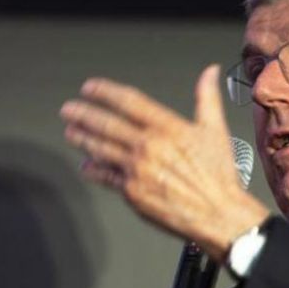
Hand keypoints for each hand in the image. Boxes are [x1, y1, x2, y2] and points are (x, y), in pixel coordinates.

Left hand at [60, 65, 268, 260]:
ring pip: (101, 149)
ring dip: (82, 138)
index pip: (128, 101)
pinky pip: (105, 177)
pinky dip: (93, 170)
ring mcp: (137, 170)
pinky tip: (86, 165)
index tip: (90, 88)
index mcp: (168, 128)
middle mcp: (149, 146)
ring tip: (71, 132)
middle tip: (69, 109)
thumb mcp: (215, 131)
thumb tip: (209, 73)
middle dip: (83, 114)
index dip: (104, 92)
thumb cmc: (218, 177)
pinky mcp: (132, 192)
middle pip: (107, 124)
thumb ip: (207, 98)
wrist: (218, 214)